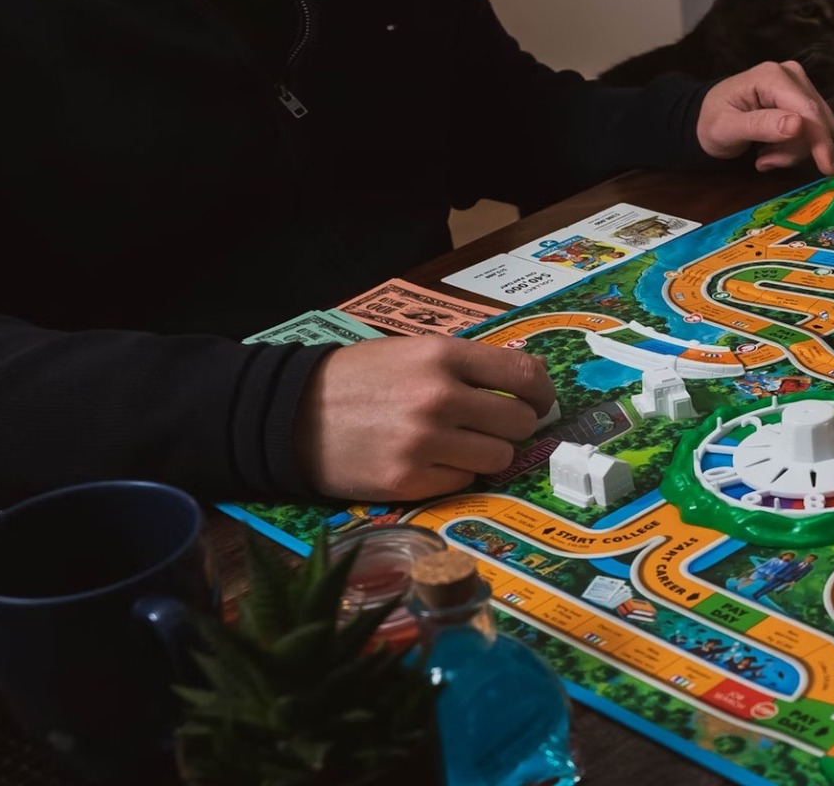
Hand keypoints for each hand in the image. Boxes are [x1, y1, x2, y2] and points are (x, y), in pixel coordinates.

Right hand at [293, 336, 556, 499]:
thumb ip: (469, 363)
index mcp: (443, 356)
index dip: (542, 391)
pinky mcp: (407, 481)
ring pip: (499, 457)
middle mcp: (439, 398)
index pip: (524, 374)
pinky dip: (456, 474)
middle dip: (514, 425)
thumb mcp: (414, 351)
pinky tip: (431, 461)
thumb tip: (532, 378)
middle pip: (519, 421)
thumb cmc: (361, 379)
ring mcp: (424, 443)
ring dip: (488, 453)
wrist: (291, 414)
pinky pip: (464, 482)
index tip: (541, 400)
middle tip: (495, 426)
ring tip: (461, 444)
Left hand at [698, 60, 833, 172]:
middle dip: (796, 148)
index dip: (821, 141)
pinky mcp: (803, 96)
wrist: (706, 116)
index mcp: (772, 77)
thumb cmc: (711, 122)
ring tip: (764, 154)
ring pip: (819, 127)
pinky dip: (794, 145)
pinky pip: (813, 129)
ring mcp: (800, 83)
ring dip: (793, 150)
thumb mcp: (726, 129)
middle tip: (765, 160)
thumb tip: (798, 124)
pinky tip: (772, 147)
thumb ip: (761, 126)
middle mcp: (792, 74)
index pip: (808, 110)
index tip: (827, 169)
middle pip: (817, 120)